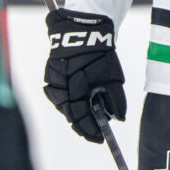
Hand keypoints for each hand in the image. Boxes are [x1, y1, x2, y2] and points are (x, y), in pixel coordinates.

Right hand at [44, 8, 125, 142]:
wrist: (81, 31)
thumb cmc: (100, 54)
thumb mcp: (112, 76)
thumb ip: (115, 99)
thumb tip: (118, 119)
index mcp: (74, 90)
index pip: (80, 117)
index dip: (90, 130)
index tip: (100, 139)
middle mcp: (60, 89)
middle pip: (70, 114)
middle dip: (83, 125)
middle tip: (95, 134)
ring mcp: (53, 83)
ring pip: (63, 106)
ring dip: (75, 115)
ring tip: (88, 124)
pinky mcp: (50, 76)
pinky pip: (58, 96)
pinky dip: (68, 103)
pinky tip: (77, 107)